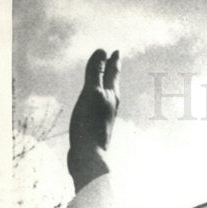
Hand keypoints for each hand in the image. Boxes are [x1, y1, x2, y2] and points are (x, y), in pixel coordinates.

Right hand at [67, 49, 119, 191]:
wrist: (89, 157)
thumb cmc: (90, 125)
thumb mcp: (92, 93)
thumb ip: (96, 73)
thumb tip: (104, 51)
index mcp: (111, 96)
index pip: (113, 73)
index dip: (114, 61)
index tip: (117, 51)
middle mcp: (111, 105)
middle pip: (113, 84)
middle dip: (112, 71)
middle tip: (115, 60)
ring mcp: (104, 117)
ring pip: (107, 96)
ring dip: (106, 85)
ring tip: (106, 80)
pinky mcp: (96, 127)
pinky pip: (97, 106)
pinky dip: (97, 99)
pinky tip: (94, 104)